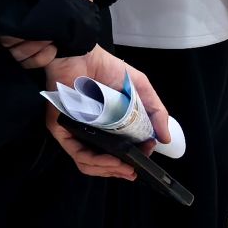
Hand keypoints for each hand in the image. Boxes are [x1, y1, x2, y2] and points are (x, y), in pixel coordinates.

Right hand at [0, 0, 100, 67]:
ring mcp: (25, 37)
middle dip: (24, 39)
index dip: (13, 25)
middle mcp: (16, 20)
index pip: (1, 19)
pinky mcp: (36, 52)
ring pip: (15, 53)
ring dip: (32, 50)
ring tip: (51, 40)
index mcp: (18, 2)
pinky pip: (27, 63)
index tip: (33, 21)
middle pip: (5, 39)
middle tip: (46, 32)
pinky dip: (39, 59)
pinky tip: (53, 49)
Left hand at [42, 46, 170, 181]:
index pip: (118, 149)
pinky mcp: (61, 128)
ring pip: (89, 162)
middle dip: (120, 171)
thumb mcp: (140, 89)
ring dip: (110, 170)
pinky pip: (76, 152)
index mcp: (107, 123)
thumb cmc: (106, 68)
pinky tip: (111, 162)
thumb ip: (155, 112)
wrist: (81, 55)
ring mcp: (75, 130)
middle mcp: (90, 129)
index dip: (131, 159)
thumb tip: (165, 139)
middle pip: (102, 161)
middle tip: (134, 172)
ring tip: (125, 169)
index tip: (145, 159)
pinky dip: (95, 162)